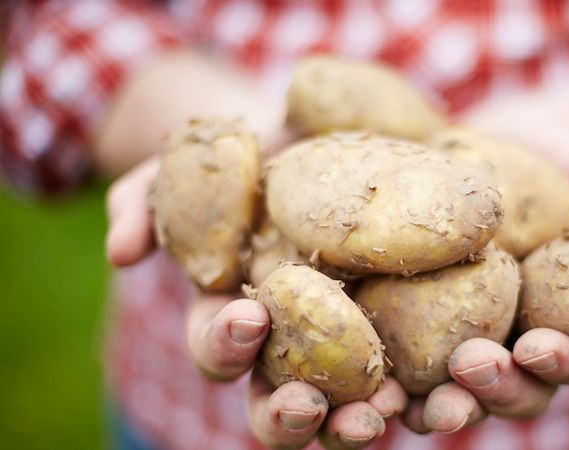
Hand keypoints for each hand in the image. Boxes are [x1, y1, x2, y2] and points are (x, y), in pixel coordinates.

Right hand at [106, 158, 407, 448]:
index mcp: (236, 316)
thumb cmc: (248, 158)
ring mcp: (347, 348)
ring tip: (380, 417)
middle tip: (308, 405)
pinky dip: (427, 391)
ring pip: (346, 408)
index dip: (225, 343)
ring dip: (357, 423)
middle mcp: (290, 348)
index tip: (248, 317)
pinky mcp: (402, 332)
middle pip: (279, 403)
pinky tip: (449, 388)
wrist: (318, 138)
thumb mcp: (192, 166)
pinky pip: (415, 375)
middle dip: (288, 414)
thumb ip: (148, 200)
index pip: (220, 347)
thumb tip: (119, 250)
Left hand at [403, 108, 568, 433]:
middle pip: (511, 388)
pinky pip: (395, 357)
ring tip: (402, 398)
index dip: (563, 362)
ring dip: (429, 401)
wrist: (511, 138)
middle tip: (472, 367)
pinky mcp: (412, 318)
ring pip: (450, 389)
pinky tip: (356, 376)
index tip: (542, 346)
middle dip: (493, 387)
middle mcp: (519, 344)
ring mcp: (464, 336)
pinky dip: (378, 375)